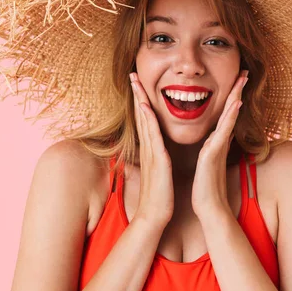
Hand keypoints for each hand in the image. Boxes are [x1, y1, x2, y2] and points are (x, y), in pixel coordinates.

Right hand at [130, 72, 173, 228]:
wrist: (154, 216)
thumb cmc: (158, 195)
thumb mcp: (158, 172)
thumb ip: (157, 159)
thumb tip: (157, 152)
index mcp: (151, 150)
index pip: (145, 120)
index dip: (141, 101)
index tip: (139, 85)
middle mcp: (148, 148)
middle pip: (141, 115)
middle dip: (137, 94)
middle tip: (133, 74)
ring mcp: (151, 153)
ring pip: (144, 121)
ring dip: (140, 100)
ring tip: (137, 82)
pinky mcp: (158, 160)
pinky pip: (152, 136)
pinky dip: (148, 120)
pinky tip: (145, 108)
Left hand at [191, 69, 248, 219]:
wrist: (208, 208)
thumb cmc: (207, 187)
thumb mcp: (209, 163)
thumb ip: (215, 149)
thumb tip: (219, 140)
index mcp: (215, 142)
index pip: (225, 114)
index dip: (231, 97)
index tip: (236, 80)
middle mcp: (219, 141)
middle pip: (231, 111)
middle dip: (237, 91)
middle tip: (244, 72)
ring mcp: (218, 146)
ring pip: (229, 117)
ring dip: (235, 98)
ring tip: (241, 81)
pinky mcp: (214, 154)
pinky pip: (223, 131)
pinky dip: (229, 117)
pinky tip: (234, 105)